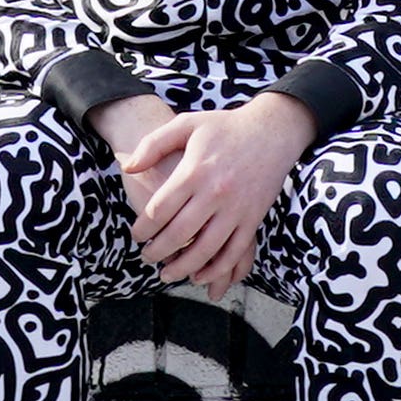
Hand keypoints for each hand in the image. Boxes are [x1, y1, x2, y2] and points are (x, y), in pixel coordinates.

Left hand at [93, 92, 314, 298]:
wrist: (272, 130)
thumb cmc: (225, 127)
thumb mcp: (186, 125)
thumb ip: (153, 144)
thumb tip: (127, 167)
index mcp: (194, 171)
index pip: (159, 209)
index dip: (143, 228)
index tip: (136, 235)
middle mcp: (215, 193)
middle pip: (179, 234)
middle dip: (157, 252)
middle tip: (146, 257)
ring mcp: (236, 208)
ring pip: (206, 250)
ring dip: (183, 268)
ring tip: (167, 274)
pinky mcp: (253, 218)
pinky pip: (234, 252)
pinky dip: (216, 269)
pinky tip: (200, 276)